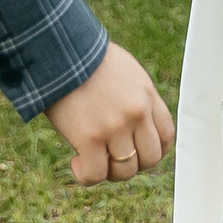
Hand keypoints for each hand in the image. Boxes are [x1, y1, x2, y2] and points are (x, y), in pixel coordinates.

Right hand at [44, 41, 175, 185]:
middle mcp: (136, 112)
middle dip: (132, 163)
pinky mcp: (89, 137)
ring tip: (91, 158)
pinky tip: (75, 161)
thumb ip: (134, 97)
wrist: (57, 48)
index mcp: (146, 94)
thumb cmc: (84, 58)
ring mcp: (115, 126)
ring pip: (125, 171)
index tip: (134, 150)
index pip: (166, 136)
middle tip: (110, 156)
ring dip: (108, 171)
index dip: (151, 150)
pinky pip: (95, 174)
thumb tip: (134, 125)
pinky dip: (85, 175)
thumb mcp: (124, 71)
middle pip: (150, 158)